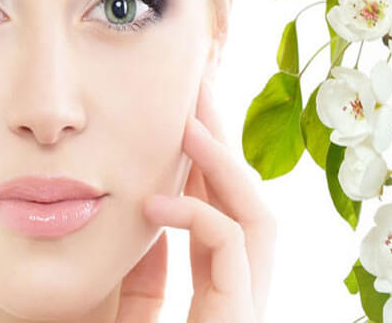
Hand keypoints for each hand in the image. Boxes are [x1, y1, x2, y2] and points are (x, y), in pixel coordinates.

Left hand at [115, 75, 276, 321]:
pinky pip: (233, 243)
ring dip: (223, 163)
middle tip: (198, 90)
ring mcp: (246, 304)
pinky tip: (153, 202)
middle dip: (224, 143)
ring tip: (188, 122)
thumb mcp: (135, 308)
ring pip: (256, 215)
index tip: (184, 120)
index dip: (208, 164)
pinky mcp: (239, 315)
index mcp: (217, 289)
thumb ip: (145, 268)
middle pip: (245, 202)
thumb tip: (148, 208)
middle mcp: (241, 290)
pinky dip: (197, 212)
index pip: (223, 213)